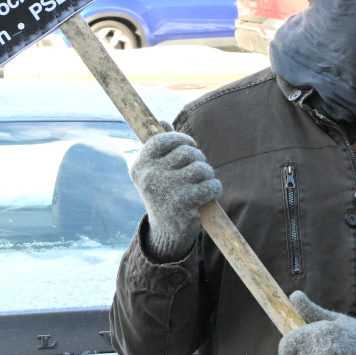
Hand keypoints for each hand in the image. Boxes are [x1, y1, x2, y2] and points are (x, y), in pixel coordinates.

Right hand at [131, 131, 220, 258]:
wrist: (166, 232)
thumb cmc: (164, 194)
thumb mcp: (156, 171)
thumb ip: (160, 146)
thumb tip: (163, 121)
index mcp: (140, 166)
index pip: (162, 139)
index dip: (182, 139)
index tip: (190, 146)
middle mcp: (150, 177)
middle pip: (187, 152)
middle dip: (199, 159)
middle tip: (198, 170)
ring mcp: (167, 191)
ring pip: (201, 168)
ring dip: (208, 174)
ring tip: (203, 182)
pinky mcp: (184, 204)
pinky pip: (210, 185)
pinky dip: (215, 188)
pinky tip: (209, 193)